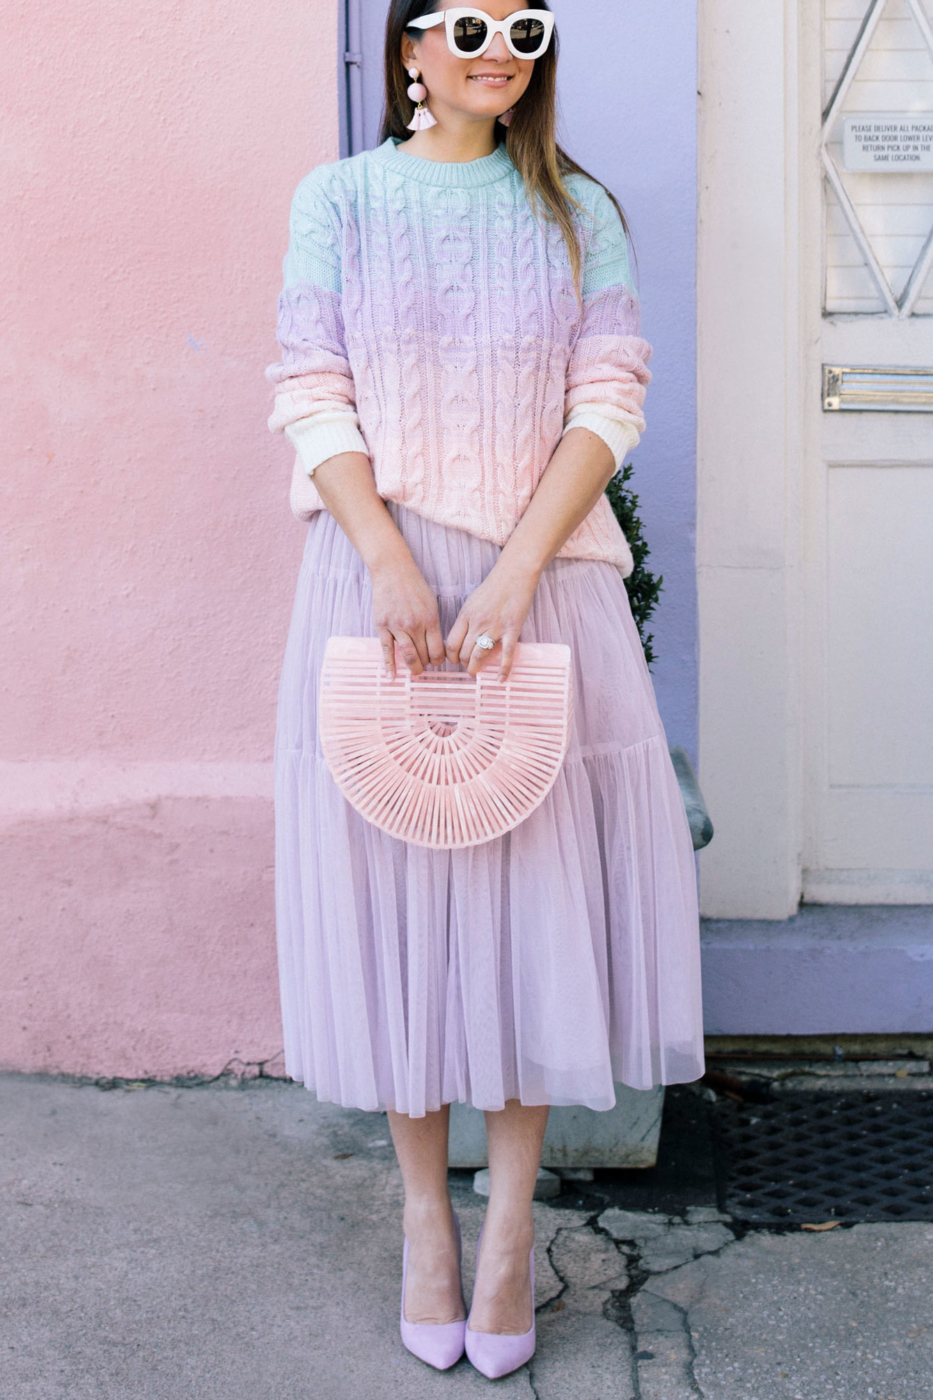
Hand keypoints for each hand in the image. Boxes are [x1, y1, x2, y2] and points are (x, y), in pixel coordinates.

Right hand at [370, 559, 445, 679]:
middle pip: (423, 655)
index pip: (438, 649)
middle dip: (426, 664)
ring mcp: (397, 626)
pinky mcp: (382, 626)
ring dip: (413, 667)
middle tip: (426, 666)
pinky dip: (389, 665)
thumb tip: (437, 645)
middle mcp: (414, 625)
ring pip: (408, 655)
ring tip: (416, 672)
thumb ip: (434, 625)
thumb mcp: (431, 603)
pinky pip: (386, 649)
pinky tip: (391, 677)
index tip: (437, 660)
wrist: (392, 571)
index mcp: (430, 619)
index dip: (439, 660)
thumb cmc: (414, 586)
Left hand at [445, 562, 538, 680]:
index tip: (454, 660)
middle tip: (467, 668)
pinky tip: (500, 679)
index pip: (452, 643)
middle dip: (464, 664)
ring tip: (475, 673)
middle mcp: (478, 623)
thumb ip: (467, 620)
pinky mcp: (512, 630)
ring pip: (480, 655)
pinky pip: (506, 654)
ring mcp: (495, 627)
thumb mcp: (472, 602)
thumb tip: (462, 638)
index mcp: (466, 616)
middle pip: (464, 651)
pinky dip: (503, 669)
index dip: (451, 656)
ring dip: (475, 667)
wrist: (514, 575)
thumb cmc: (493, 588)